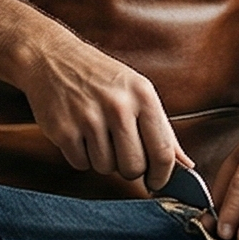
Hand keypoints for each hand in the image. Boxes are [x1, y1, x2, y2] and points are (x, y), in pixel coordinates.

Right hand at [18, 38, 188, 188]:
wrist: (52, 57)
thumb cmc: (101, 76)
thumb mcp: (138, 91)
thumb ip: (163, 130)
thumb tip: (186, 165)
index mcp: (143, 95)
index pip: (163, 152)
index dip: (162, 176)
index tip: (156, 182)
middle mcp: (118, 106)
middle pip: (134, 167)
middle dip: (129, 168)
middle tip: (121, 152)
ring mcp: (88, 118)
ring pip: (106, 168)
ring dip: (103, 160)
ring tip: (97, 135)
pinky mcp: (63, 130)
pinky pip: (81, 164)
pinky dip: (81, 156)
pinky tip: (79, 134)